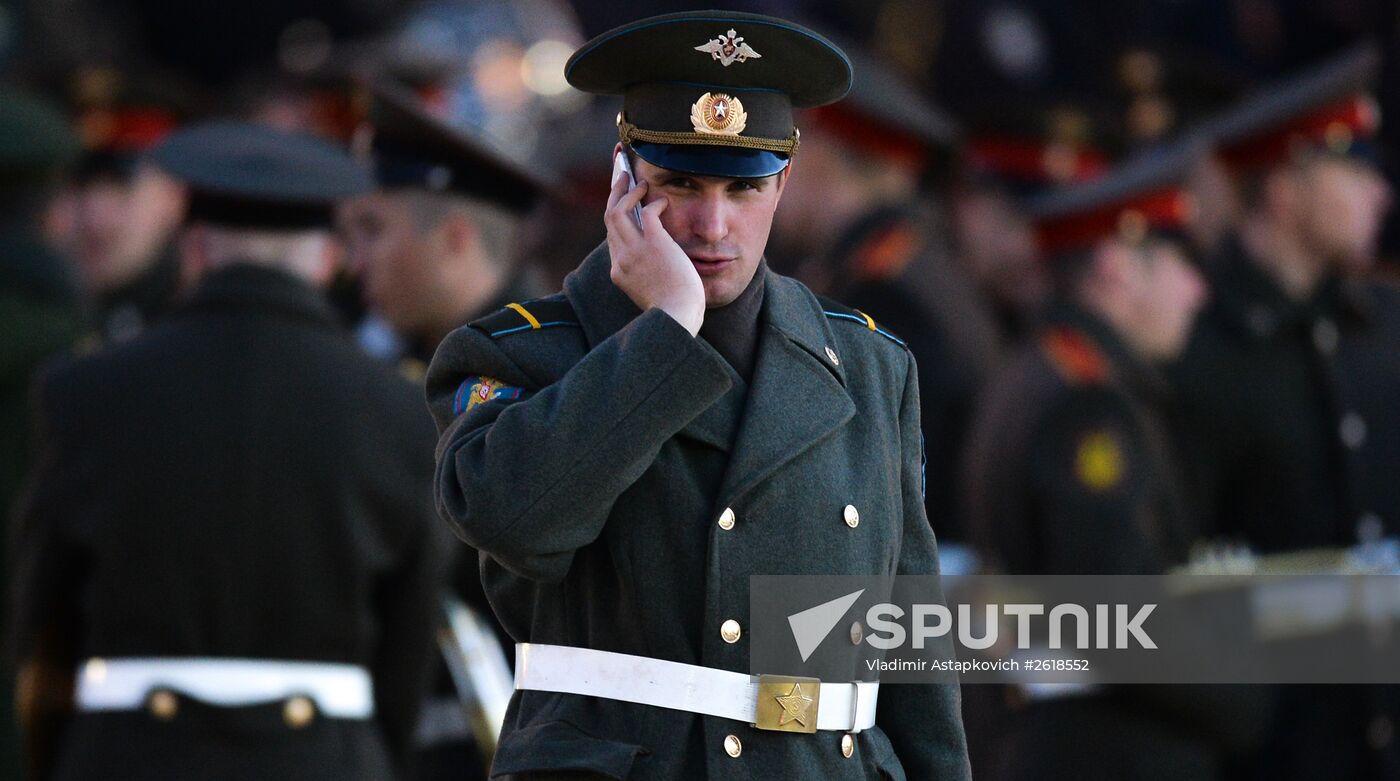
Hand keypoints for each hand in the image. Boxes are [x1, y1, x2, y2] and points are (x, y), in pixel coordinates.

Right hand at [604, 168, 704, 335]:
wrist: (677, 318)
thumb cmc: (673, 310)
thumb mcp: (650, 291)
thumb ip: (647, 274)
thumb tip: (659, 257)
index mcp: (618, 272)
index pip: (612, 238)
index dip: (618, 218)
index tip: (623, 205)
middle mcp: (621, 259)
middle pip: (609, 218)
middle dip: (615, 194)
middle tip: (622, 178)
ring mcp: (634, 251)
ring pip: (618, 211)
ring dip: (628, 192)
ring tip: (639, 181)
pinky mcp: (654, 244)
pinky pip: (647, 213)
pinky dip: (653, 203)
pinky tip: (663, 202)